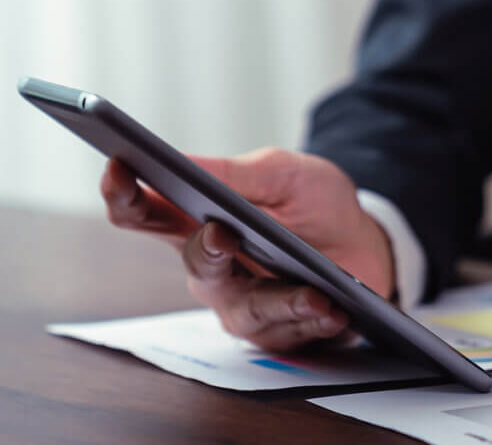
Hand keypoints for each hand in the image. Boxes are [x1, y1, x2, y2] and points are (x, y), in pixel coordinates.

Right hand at [100, 148, 395, 351]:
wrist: (367, 241)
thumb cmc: (315, 203)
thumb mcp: (282, 173)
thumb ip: (236, 172)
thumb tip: (185, 165)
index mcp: (198, 220)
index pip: (145, 212)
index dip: (123, 193)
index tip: (119, 168)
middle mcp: (211, 268)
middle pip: (195, 265)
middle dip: (207, 251)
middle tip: (222, 234)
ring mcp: (241, 305)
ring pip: (246, 310)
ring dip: (280, 300)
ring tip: (311, 292)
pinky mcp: (277, 332)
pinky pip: (288, 332)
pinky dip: (313, 318)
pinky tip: (332, 309)